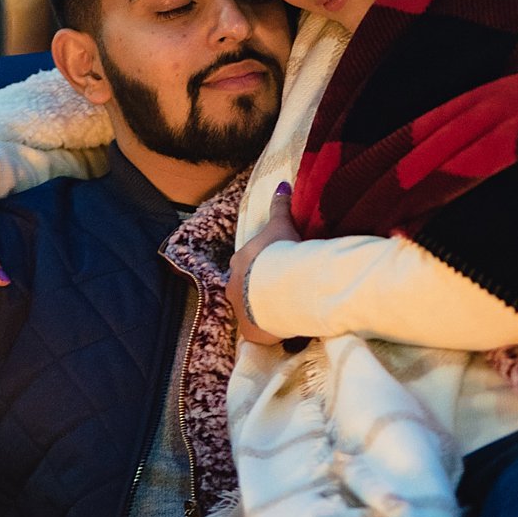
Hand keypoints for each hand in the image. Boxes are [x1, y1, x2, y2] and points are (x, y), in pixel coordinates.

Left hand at [227, 182, 300, 347]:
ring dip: (263, 311)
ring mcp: (239, 311)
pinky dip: (269, 331)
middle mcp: (232, 287)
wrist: (280, 286)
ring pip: (250, 311)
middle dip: (258, 290)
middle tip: (281, 292)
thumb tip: (282, 184)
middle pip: (245, 289)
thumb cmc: (279, 253)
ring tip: (284, 311)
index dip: (260, 267)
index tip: (275, 269)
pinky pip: (259, 332)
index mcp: (239, 262)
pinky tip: (284, 330)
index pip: (246, 264)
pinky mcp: (251, 332)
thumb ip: (280, 206)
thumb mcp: (281, 226)